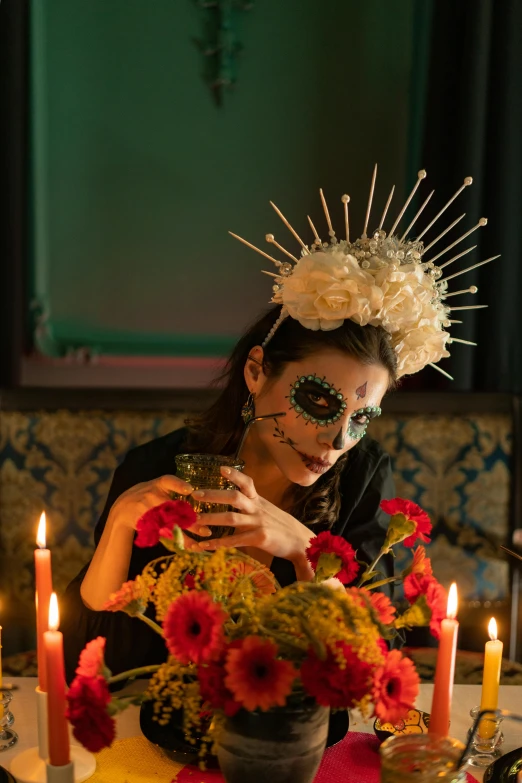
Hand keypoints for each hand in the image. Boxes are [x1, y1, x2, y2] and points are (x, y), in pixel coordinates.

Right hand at [108, 474, 199, 544]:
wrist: (123, 507)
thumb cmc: (149, 494)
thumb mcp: (158, 486)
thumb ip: (175, 487)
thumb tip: (195, 492)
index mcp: (159, 484)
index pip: (169, 481)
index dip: (179, 485)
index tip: (190, 490)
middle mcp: (152, 497)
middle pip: (174, 511)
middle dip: (190, 522)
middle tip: (206, 530)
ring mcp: (147, 512)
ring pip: (169, 527)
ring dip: (185, 537)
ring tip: (198, 545)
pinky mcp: (145, 525)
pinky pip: (162, 535)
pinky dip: (175, 542)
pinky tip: (188, 547)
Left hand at [189, 467, 315, 571]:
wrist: (301, 542)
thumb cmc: (281, 526)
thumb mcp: (267, 510)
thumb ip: (252, 505)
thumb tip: (233, 499)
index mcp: (259, 501)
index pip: (247, 482)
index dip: (235, 474)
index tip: (221, 468)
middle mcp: (258, 509)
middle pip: (234, 497)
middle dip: (214, 495)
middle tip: (195, 495)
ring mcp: (259, 523)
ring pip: (231, 518)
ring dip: (211, 518)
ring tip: (195, 520)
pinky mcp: (259, 538)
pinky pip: (235, 540)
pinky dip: (219, 543)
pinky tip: (205, 545)